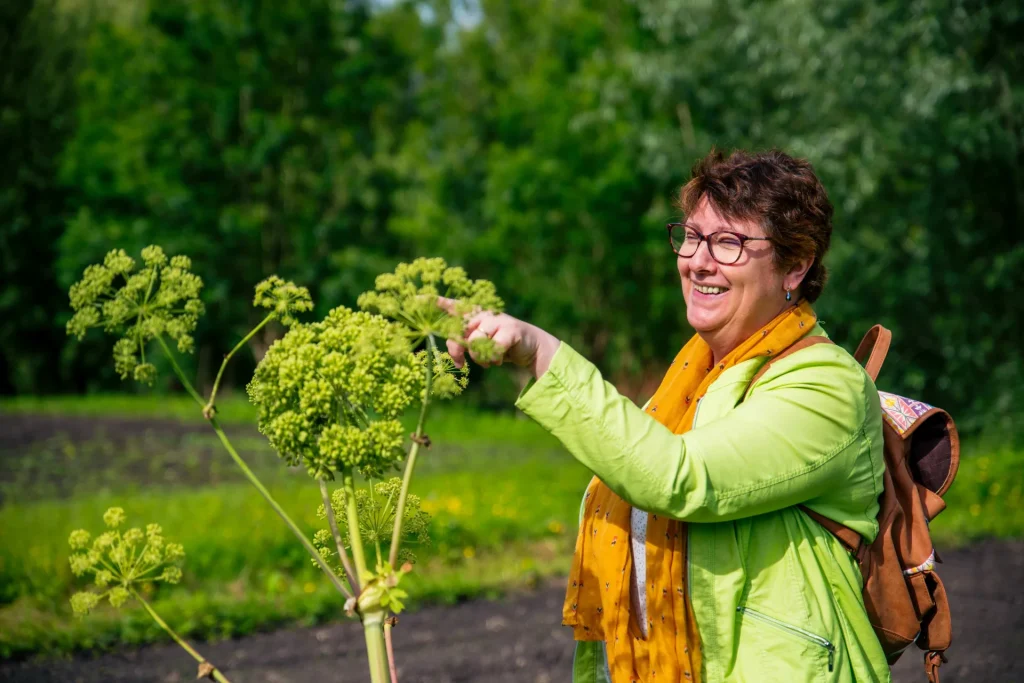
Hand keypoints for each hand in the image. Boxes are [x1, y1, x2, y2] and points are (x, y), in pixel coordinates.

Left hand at [437, 297, 560, 377]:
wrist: (529, 347)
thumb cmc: (497, 344)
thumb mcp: (477, 344)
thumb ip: (462, 343)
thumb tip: (454, 357)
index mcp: (471, 314)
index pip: (449, 305)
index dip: (432, 302)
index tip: (413, 299)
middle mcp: (482, 313)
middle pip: (457, 331)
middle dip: (456, 351)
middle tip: (459, 365)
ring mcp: (496, 320)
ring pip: (474, 342)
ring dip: (479, 358)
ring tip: (488, 361)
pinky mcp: (510, 330)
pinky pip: (492, 348)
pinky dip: (493, 359)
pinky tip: (499, 360)